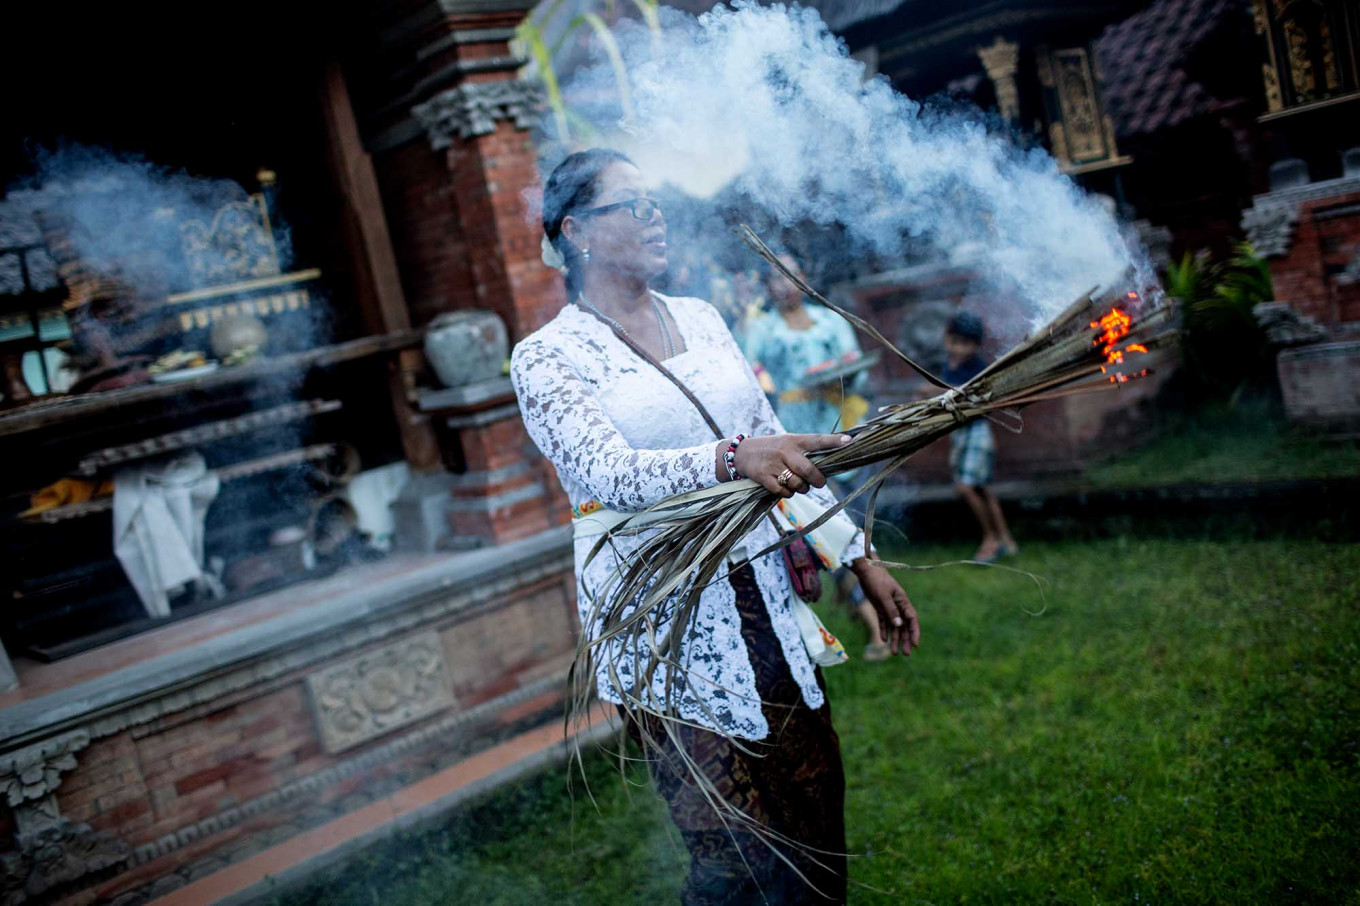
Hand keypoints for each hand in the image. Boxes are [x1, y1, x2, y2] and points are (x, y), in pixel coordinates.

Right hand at [730, 433, 851, 496]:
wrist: (741, 453)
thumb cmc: (772, 449)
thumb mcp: (787, 442)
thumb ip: (805, 451)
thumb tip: (829, 465)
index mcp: (794, 440)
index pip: (817, 440)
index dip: (833, 441)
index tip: (849, 441)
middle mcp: (785, 451)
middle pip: (809, 470)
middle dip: (817, 480)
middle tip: (819, 483)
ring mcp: (773, 464)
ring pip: (797, 484)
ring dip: (801, 488)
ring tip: (798, 484)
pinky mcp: (764, 477)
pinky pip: (783, 491)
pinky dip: (787, 493)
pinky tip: (785, 488)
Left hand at [852, 559, 919, 655]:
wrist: (866, 571)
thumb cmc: (876, 580)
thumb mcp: (883, 596)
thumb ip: (891, 610)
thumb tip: (899, 625)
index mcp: (902, 601)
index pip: (912, 619)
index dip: (914, 632)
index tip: (915, 644)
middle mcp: (898, 606)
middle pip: (904, 626)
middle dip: (905, 640)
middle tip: (906, 654)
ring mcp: (889, 607)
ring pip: (894, 627)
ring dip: (895, 639)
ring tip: (895, 653)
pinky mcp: (880, 608)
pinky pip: (883, 622)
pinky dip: (884, 631)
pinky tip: (884, 640)